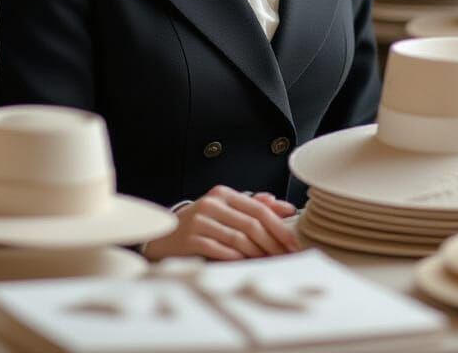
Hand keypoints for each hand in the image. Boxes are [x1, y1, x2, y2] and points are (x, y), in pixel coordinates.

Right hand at [143, 185, 299, 260]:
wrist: (164, 233)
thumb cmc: (199, 222)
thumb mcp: (224, 209)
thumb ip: (253, 206)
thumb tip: (283, 206)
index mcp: (223, 193)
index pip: (258, 208)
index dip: (279, 226)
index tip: (293, 242)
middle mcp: (212, 203)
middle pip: (251, 224)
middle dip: (273, 243)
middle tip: (286, 256)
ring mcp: (200, 221)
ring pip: (239, 239)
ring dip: (258, 254)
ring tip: (270, 262)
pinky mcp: (191, 239)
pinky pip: (221, 251)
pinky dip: (237, 259)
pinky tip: (246, 264)